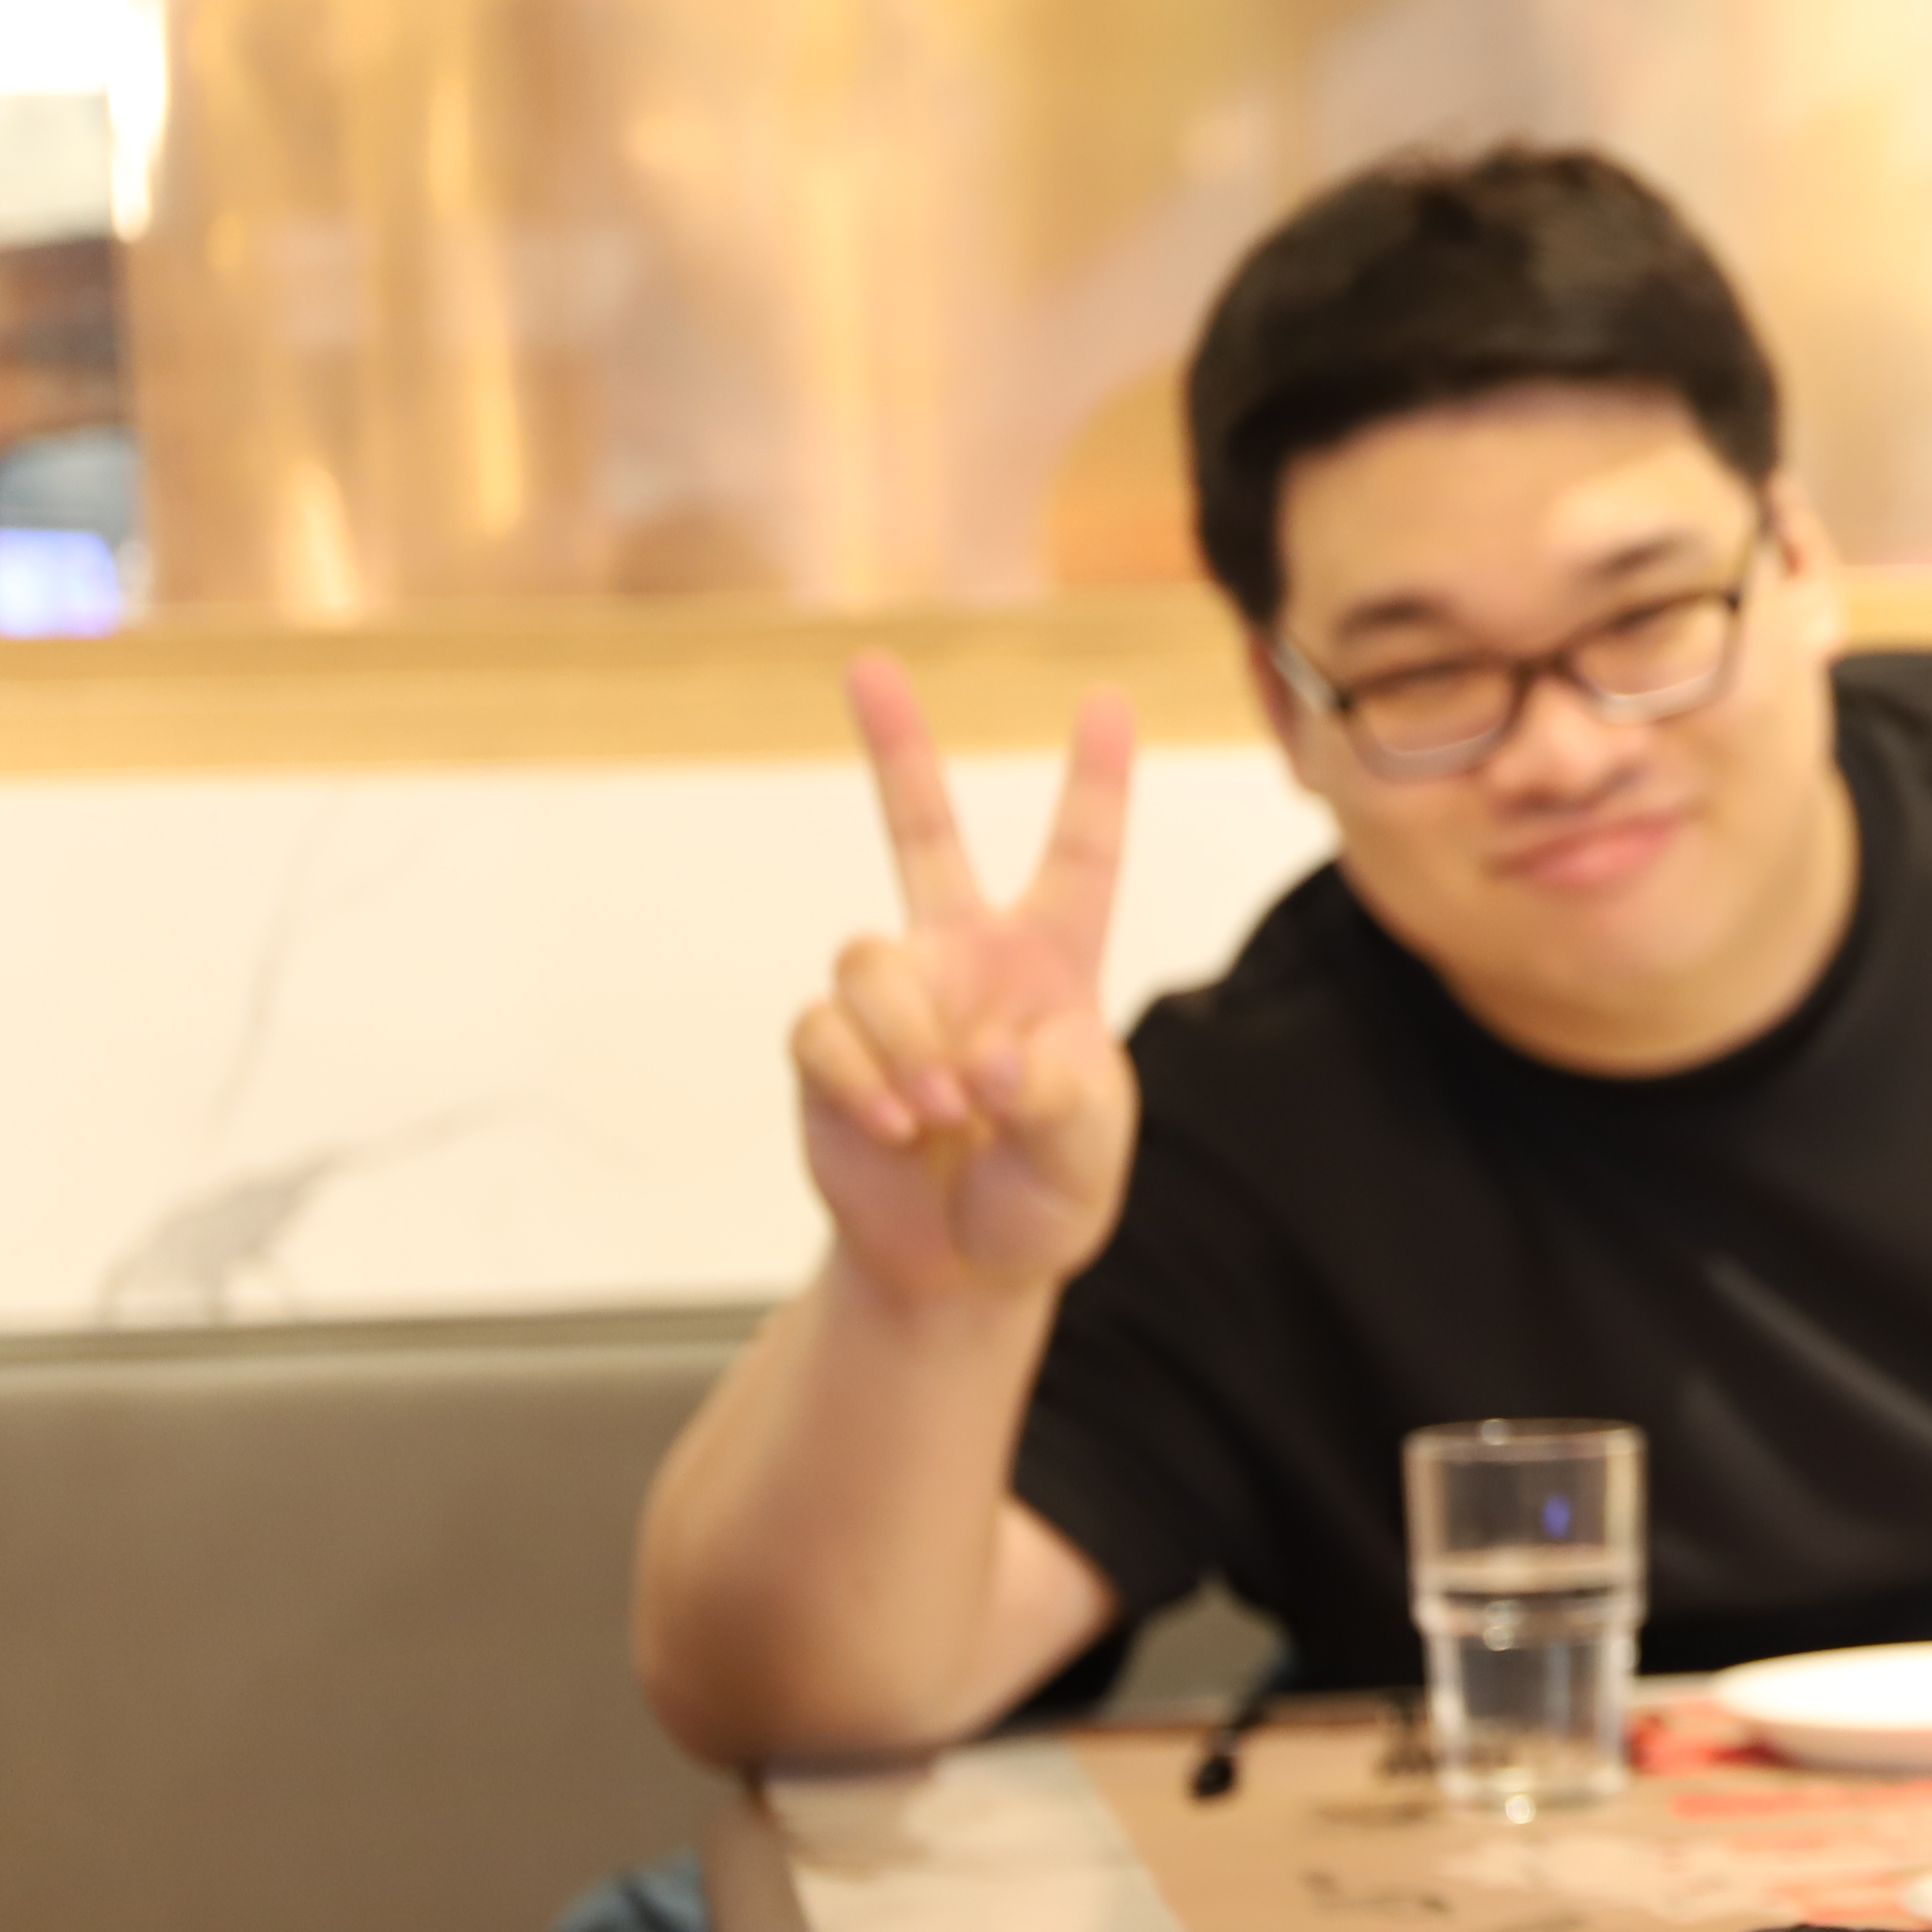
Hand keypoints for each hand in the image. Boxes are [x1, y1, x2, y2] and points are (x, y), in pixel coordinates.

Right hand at [793, 656, 1141, 1308]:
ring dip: (909, 1040)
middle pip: (923, 832)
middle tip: (868, 662)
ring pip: (869, 960)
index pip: (1081, 857)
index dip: (1097, 782)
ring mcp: (892, 1000)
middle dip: (896, 749)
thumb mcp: (1089, 1151)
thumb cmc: (1044, 1195)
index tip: (1107, 700)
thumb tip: (986, 1060)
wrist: (963, 1269)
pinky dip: (863, 1080)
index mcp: (1053, 964)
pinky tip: (897, 1126)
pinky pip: (825, 1031)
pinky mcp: (827, 1051)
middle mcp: (964, 958)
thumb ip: (1058, 1096)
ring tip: (946, 1112)